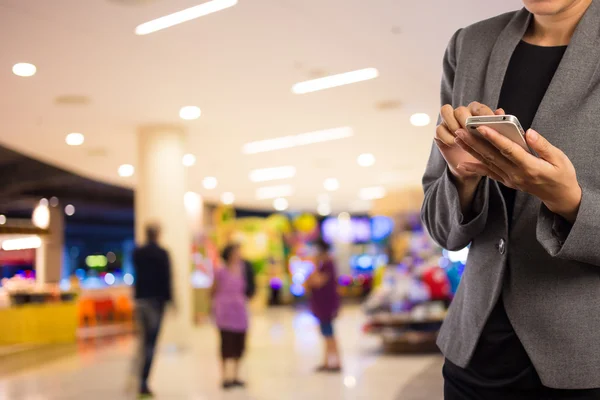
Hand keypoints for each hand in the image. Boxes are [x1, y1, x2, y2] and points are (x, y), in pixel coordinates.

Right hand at [435, 102, 504, 182]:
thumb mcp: (495, 141)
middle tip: (470, 130)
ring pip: (446, 111)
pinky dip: (446, 137)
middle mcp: (462, 114)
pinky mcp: (440, 132)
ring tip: (460, 137)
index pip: (478, 107)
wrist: (473, 166)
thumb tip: (500, 111)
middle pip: (460, 108)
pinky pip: (439, 129)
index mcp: (477, 113)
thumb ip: (499, 125)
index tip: (488, 122)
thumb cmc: (486, 151)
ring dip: (453, 124)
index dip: (483, 114)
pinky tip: (453, 144)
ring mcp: (449, 122)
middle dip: (465, 119)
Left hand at [455, 126, 581, 222]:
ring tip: (458, 138)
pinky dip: (475, 168)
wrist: (559, 196)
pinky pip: (488, 174)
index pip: (509, 150)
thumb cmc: (562, 174)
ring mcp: (510, 179)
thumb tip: (528, 132)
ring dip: (471, 150)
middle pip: (492, 155)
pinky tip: (461, 164)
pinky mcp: (507, 181)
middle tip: (460, 130)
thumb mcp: (559, 158)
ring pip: (487, 163)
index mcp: (530, 166)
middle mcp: (516, 174)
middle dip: (475, 142)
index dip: (494, 138)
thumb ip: (543, 145)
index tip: (482, 127)